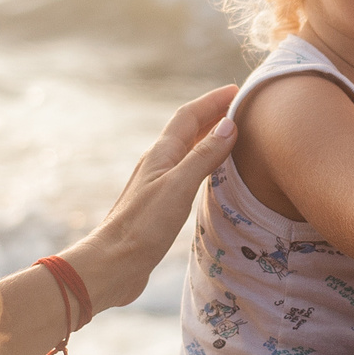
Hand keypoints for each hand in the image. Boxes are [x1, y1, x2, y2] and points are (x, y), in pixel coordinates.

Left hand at [63, 86, 239, 313]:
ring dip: (208, 138)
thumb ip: (203, 156)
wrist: (113, 264)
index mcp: (161, 154)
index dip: (212, 101)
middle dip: (213, 115)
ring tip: (231, 135)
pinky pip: (187, 173)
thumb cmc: (143, 226)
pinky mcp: (160, 205)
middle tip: (241, 108)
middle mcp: (158, 164)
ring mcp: (158, 185)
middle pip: (188, 130)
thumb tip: (229, 125)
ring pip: (187, 151)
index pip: (189, 116)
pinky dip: (203, 164)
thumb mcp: (179, 187)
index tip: (237, 90)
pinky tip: (211, 175)